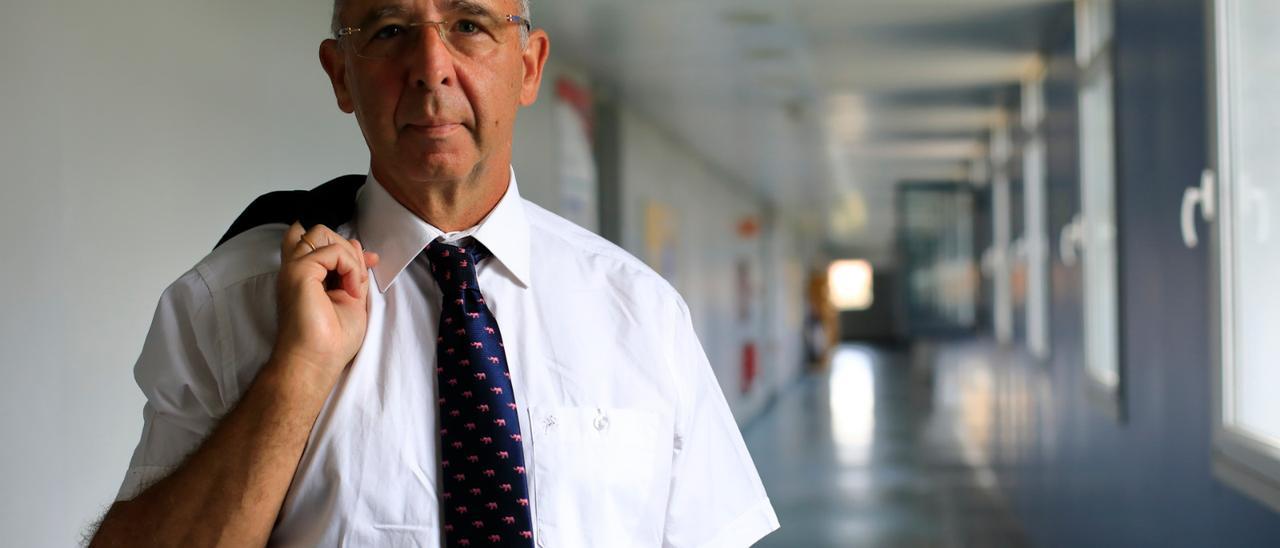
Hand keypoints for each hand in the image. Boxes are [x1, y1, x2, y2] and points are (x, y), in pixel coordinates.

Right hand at [270, 222, 380, 393]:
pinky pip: (332, 251)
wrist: (317, 361)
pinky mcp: (299, 272)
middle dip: (346, 248)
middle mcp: (295, 269)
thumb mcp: (351, 297)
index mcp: (305, 276)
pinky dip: (349, 266)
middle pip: (320, 232)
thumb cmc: (332, 340)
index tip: (368, 262)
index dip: (343, 245)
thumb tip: (356, 245)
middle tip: (358, 279)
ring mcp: (293, 268)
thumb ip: (352, 271)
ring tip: (353, 285)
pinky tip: (350, 291)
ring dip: (348, 255)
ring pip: (322, 233)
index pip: (315, 240)